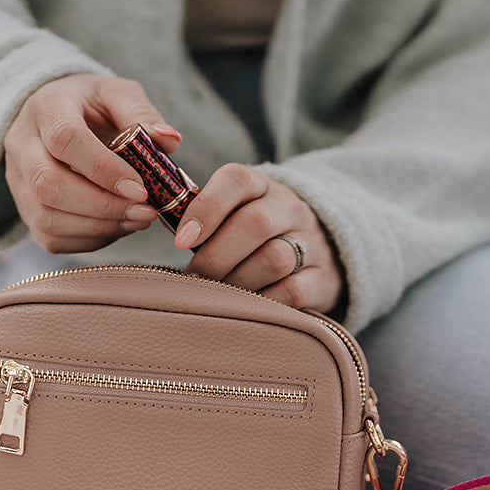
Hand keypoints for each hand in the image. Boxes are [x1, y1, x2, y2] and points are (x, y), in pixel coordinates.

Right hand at [3, 74, 183, 253]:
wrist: (57, 118)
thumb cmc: (92, 106)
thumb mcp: (118, 94)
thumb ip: (142, 113)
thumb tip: (168, 139)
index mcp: (45, 107)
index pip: (65, 140)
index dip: (104, 169)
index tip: (140, 188)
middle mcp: (21, 145)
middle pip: (48, 185)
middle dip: (102, 206)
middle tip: (144, 211)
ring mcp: (17, 180)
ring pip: (46, 218)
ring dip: (98, 227)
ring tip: (137, 219)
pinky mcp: (24, 209)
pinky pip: (50, 237)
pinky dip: (90, 240)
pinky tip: (118, 226)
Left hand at [175, 163, 346, 314]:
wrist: (326, 246)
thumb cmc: (257, 234)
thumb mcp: (237, 212)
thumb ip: (203, 214)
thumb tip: (162, 223)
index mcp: (262, 185)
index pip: (237, 180)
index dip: (207, 208)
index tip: (181, 240)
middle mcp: (290, 208)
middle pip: (255, 223)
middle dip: (216, 256)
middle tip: (194, 279)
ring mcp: (312, 241)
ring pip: (274, 258)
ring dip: (237, 282)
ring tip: (216, 296)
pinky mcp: (325, 277)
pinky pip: (293, 291)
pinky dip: (263, 303)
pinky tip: (245, 309)